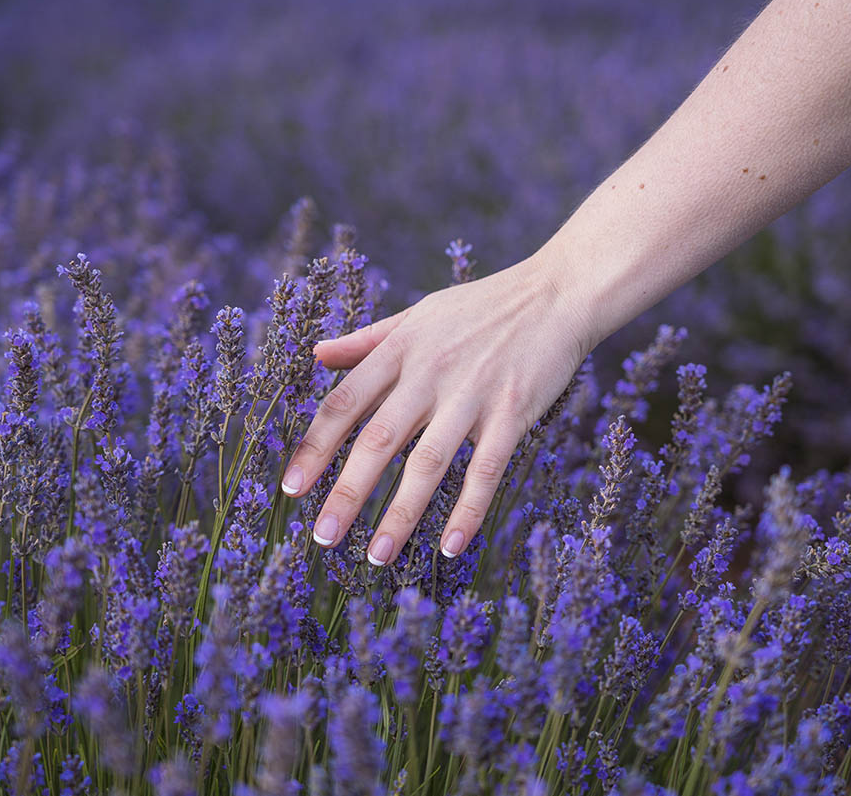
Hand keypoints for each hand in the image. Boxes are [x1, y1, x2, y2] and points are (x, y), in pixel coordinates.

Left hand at [279, 256, 594, 563]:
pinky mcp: (513, 412)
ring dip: (400, 514)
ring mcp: (472, 394)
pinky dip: (467, 510)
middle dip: (346, 492)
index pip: (344, 404)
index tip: (292, 488)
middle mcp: (429, 372)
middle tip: (322, 537)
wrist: (557, 293)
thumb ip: (368, 339)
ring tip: (376, 556)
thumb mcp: (419, 313)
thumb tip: (316, 354)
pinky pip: (486, 470)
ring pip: (427, 463)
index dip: (314, 448)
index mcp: (400, 349)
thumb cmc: (484, 305)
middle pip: (377, 439)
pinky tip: (451, 547)